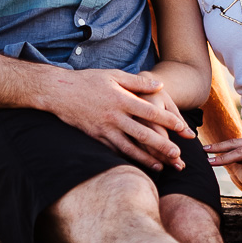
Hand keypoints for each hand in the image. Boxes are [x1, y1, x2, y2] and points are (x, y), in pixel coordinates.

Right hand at [42, 69, 193, 170]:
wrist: (59, 93)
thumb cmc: (89, 81)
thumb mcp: (114, 75)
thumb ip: (138, 82)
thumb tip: (160, 85)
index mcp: (122, 99)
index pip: (150, 112)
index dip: (167, 120)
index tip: (182, 128)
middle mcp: (114, 117)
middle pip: (143, 134)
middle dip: (161, 146)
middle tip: (178, 155)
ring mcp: (104, 129)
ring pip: (129, 148)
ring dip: (146, 158)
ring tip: (161, 167)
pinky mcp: (96, 138)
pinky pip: (114, 151)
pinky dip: (127, 159)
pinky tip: (138, 165)